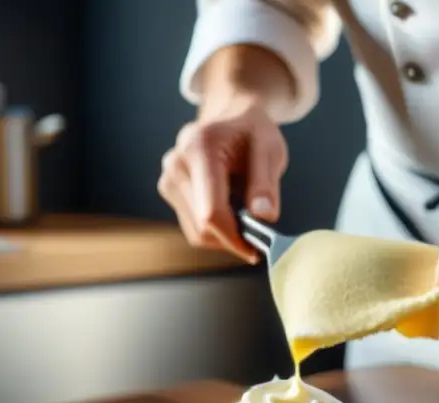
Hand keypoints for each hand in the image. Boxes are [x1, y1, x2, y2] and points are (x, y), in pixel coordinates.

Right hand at [158, 99, 287, 263]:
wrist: (231, 116)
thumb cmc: (252, 131)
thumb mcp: (270, 149)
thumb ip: (266, 184)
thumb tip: (263, 217)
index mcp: (200, 148)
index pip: (211, 212)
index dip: (234, 238)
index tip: (255, 251)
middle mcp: (176, 164)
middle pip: (202, 226)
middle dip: (232, 236)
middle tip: (257, 228)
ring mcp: (168, 178)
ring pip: (196, 232)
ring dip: (224, 233)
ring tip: (243, 208)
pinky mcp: (169, 190)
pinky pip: (192, 227)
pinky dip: (215, 227)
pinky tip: (229, 207)